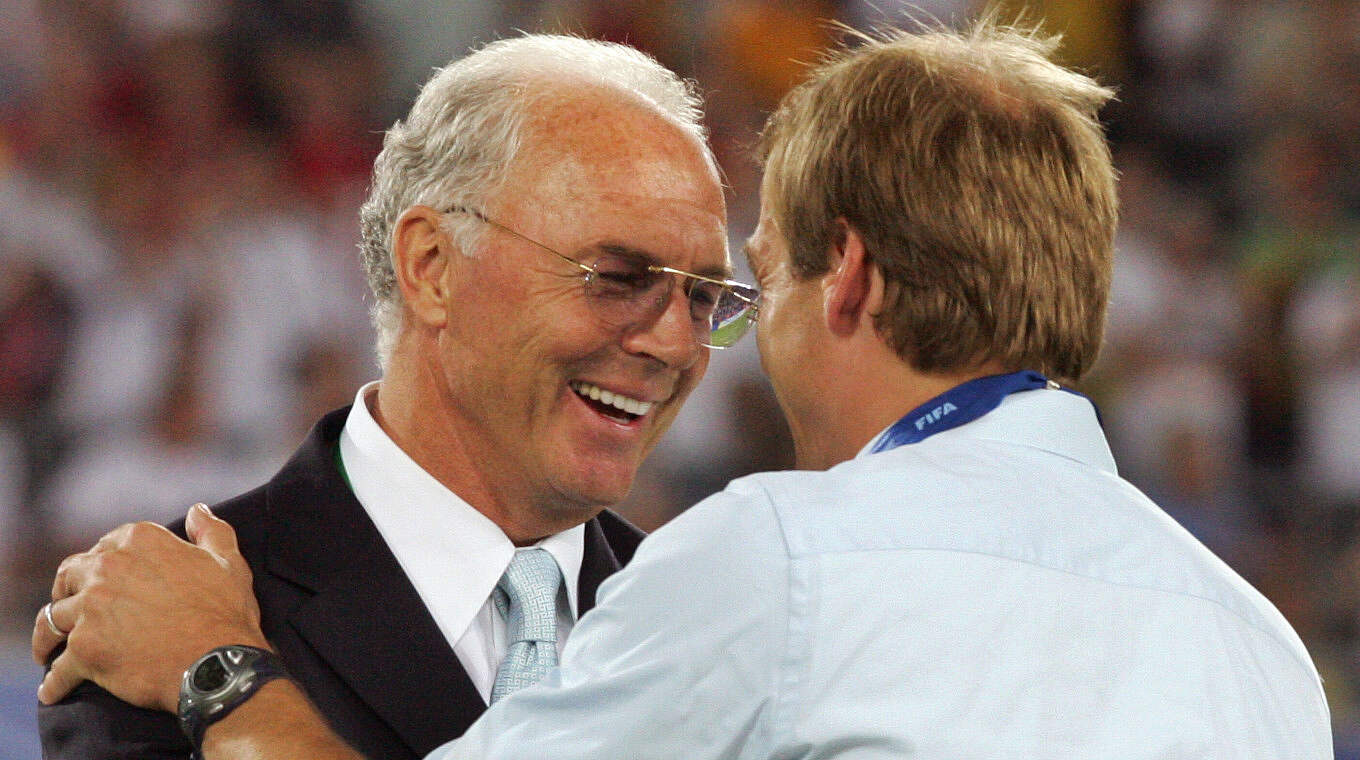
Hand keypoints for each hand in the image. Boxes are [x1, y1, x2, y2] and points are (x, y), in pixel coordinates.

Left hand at [33, 504, 268, 711]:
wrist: (218, 665)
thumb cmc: (225, 613)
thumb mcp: (229, 563)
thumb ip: (211, 532)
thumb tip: (198, 511)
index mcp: (140, 542)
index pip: (103, 546)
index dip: (102, 563)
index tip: (103, 579)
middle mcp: (108, 568)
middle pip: (69, 576)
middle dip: (67, 591)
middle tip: (71, 610)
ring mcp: (91, 608)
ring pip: (52, 620)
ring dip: (48, 636)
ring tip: (48, 651)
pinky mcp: (84, 649)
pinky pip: (59, 668)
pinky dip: (54, 682)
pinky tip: (53, 691)